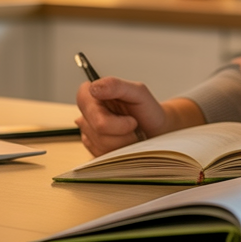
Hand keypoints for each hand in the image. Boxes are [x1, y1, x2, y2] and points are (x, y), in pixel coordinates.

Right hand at [74, 77, 203, 155]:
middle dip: (122, 131)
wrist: (156, 131)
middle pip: (97, 127)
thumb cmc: (147, 110)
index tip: (130, 119)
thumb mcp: (138, 92)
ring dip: (123, 142)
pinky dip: (119, 152)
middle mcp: (87, 113)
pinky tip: (126, 143)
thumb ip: (116, 85)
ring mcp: (88, 132)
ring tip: (132, 134)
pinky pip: (102, 155)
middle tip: (134, 126)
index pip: (84, 101)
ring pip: (100, 144)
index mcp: (93, 94)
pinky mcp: (93, 148)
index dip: (108, 115)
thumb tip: (93, 88)